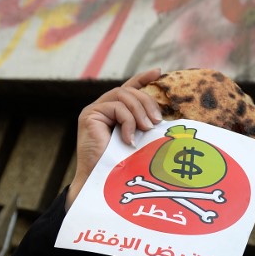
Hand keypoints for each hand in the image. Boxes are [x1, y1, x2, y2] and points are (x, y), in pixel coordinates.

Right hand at [67, 68, 163, 209]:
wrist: (101, 182)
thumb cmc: (122, 166)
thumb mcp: (139, 141)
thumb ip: (145, 126)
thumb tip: (165, 120)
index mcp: (114, 112)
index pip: (129, 88)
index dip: (143, 78)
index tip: (159, 72)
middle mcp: (102, 108)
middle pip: (129, 90)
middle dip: (147, 102)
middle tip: (158, 121)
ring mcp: (94, 110)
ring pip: (123, 96)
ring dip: (140, 112)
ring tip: (147, 129)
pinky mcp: (89, 115)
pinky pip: (116, 107)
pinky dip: (128, 122)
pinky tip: (130, 140)